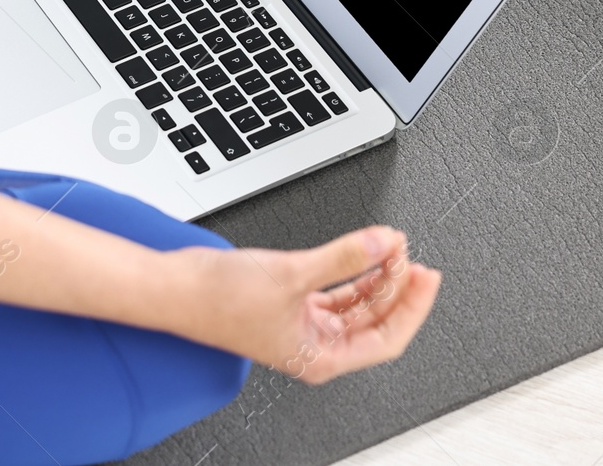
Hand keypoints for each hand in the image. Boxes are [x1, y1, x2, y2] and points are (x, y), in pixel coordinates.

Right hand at [171, 226, 440, 382]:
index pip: (387, 338)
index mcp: (321, 357)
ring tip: (389, 246)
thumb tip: (383, 244)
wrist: (176, 286)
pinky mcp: (290, 301)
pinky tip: (362, 251)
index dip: (412, 306)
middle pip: (374, 319)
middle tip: (406, 251)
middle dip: (394, 283)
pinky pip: (334, 289)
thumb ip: (344, 257)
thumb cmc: (218, 300)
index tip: (426, 276)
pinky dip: (350, 270)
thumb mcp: (292, 274)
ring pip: (355, 302)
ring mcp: (303, 323)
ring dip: (374, 274)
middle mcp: (316, 345)